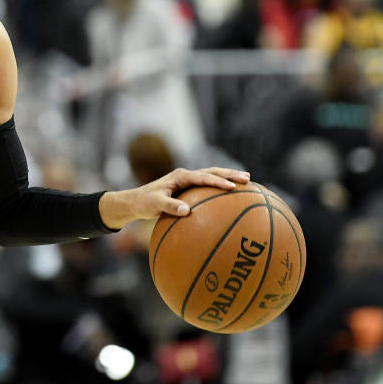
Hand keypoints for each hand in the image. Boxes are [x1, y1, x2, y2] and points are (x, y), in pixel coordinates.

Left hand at [100, 167, 250, 228]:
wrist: (135, 201)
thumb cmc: (144, 203)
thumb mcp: (155, 205)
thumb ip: (169, 207)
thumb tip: (187, 211)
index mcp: (180, 176)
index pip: (203, 177)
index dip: (218, 182)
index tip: (233, 187)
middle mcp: (185, 175)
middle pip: (212, 172)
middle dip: (230, 174)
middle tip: (247, 179)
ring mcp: (187, 181)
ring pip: (212, 176)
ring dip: (228, 178)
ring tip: (246, 181)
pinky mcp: (188, 188)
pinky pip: (207, 187)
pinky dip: (220, 188)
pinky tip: (232, 197)